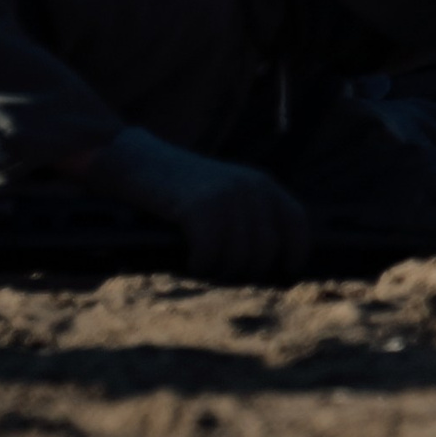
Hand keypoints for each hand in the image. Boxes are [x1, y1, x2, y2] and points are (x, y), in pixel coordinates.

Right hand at [74, 127, 311, 280]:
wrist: (137, 161)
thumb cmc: (179, 190)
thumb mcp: (225, 196)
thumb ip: (249, 220)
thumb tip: (269, 269)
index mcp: (264, 184)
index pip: (298, 224)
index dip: (295, 254)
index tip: (284, 275)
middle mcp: (252, 188)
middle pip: (265, 252)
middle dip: (244, 272)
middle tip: (220, 273)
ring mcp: (227, 196)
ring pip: (239, 259)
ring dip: (220, 273)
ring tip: (203, 267)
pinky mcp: (200, 206)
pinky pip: (211, 255)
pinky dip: (200, 266)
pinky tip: (190, 263)